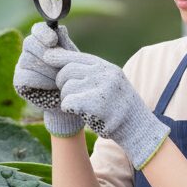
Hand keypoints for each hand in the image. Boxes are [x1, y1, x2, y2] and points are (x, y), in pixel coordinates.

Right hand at [13, 22, 83, 137]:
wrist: (69, 101)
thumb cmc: (71, 77)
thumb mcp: (72, 60)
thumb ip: (65, 45)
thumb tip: (60, 28)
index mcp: (43, 41)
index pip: (37, 29)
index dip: (43, 33)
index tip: (53, 41)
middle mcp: (30, 51)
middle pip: (30, 43)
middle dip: (47, 55)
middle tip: (60, 68)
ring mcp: (22, 65)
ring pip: (28, 60)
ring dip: (47, 71)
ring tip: (60, 80)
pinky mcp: (19, 80)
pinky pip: (26, 76)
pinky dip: (41, 81)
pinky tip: (52, 87)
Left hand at [44, 49, 168, 169]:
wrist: (139, 129)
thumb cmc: (120, 107)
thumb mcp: (110, 82)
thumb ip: (91, 72)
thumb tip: (60, 59)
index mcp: (106, 67)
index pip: (76, 57)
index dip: (60, 58)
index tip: (47, 57)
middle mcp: (105, 74)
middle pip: (67, 71)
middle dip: (62, 82)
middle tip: (68, 93)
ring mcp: (102, 88)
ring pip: (67, 87)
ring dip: (67, 98)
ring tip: (79, 105)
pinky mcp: (97, 105)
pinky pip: (68, 101)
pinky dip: (68, 107)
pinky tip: (78, 111)